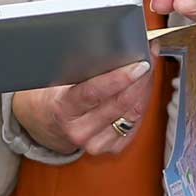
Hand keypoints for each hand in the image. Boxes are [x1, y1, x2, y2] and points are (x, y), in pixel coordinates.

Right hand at [12, 58, 155, 155]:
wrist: (46, 122)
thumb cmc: (53, 94)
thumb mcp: (58, 77)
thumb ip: (81, 66)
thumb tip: (113, 47)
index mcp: (64, 110)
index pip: (94, 93)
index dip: (120, 78)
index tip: (138, 65)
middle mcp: (80, 130)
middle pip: (120, 103)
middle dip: (140, 78)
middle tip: (149, 58)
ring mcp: (96, 142)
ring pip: (133, 114)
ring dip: (144, 89)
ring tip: (148, 70)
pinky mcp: (111, 148)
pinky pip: (136, 124)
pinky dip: (142, 104)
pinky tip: (143, 89)